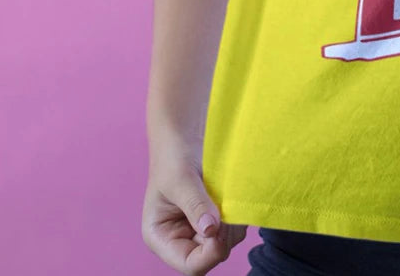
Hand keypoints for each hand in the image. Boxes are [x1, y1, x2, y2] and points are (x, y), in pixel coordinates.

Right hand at [142, 151, 247, 273]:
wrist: (184, 136)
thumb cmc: (174, 156)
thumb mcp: (181, 179)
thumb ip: (196, 205)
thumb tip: (212, 230)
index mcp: (162, 238)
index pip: (190, 265)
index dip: (210, 253)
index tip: (221, 226)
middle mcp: (180, 240)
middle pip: (211, 256)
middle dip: (224, 234)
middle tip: (225, 204)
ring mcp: (199, 230)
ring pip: (226, 242)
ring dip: (232, 223)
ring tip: (225, 195)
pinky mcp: (215, 218)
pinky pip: (234, 227)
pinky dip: (237, 214)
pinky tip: (231, 195)